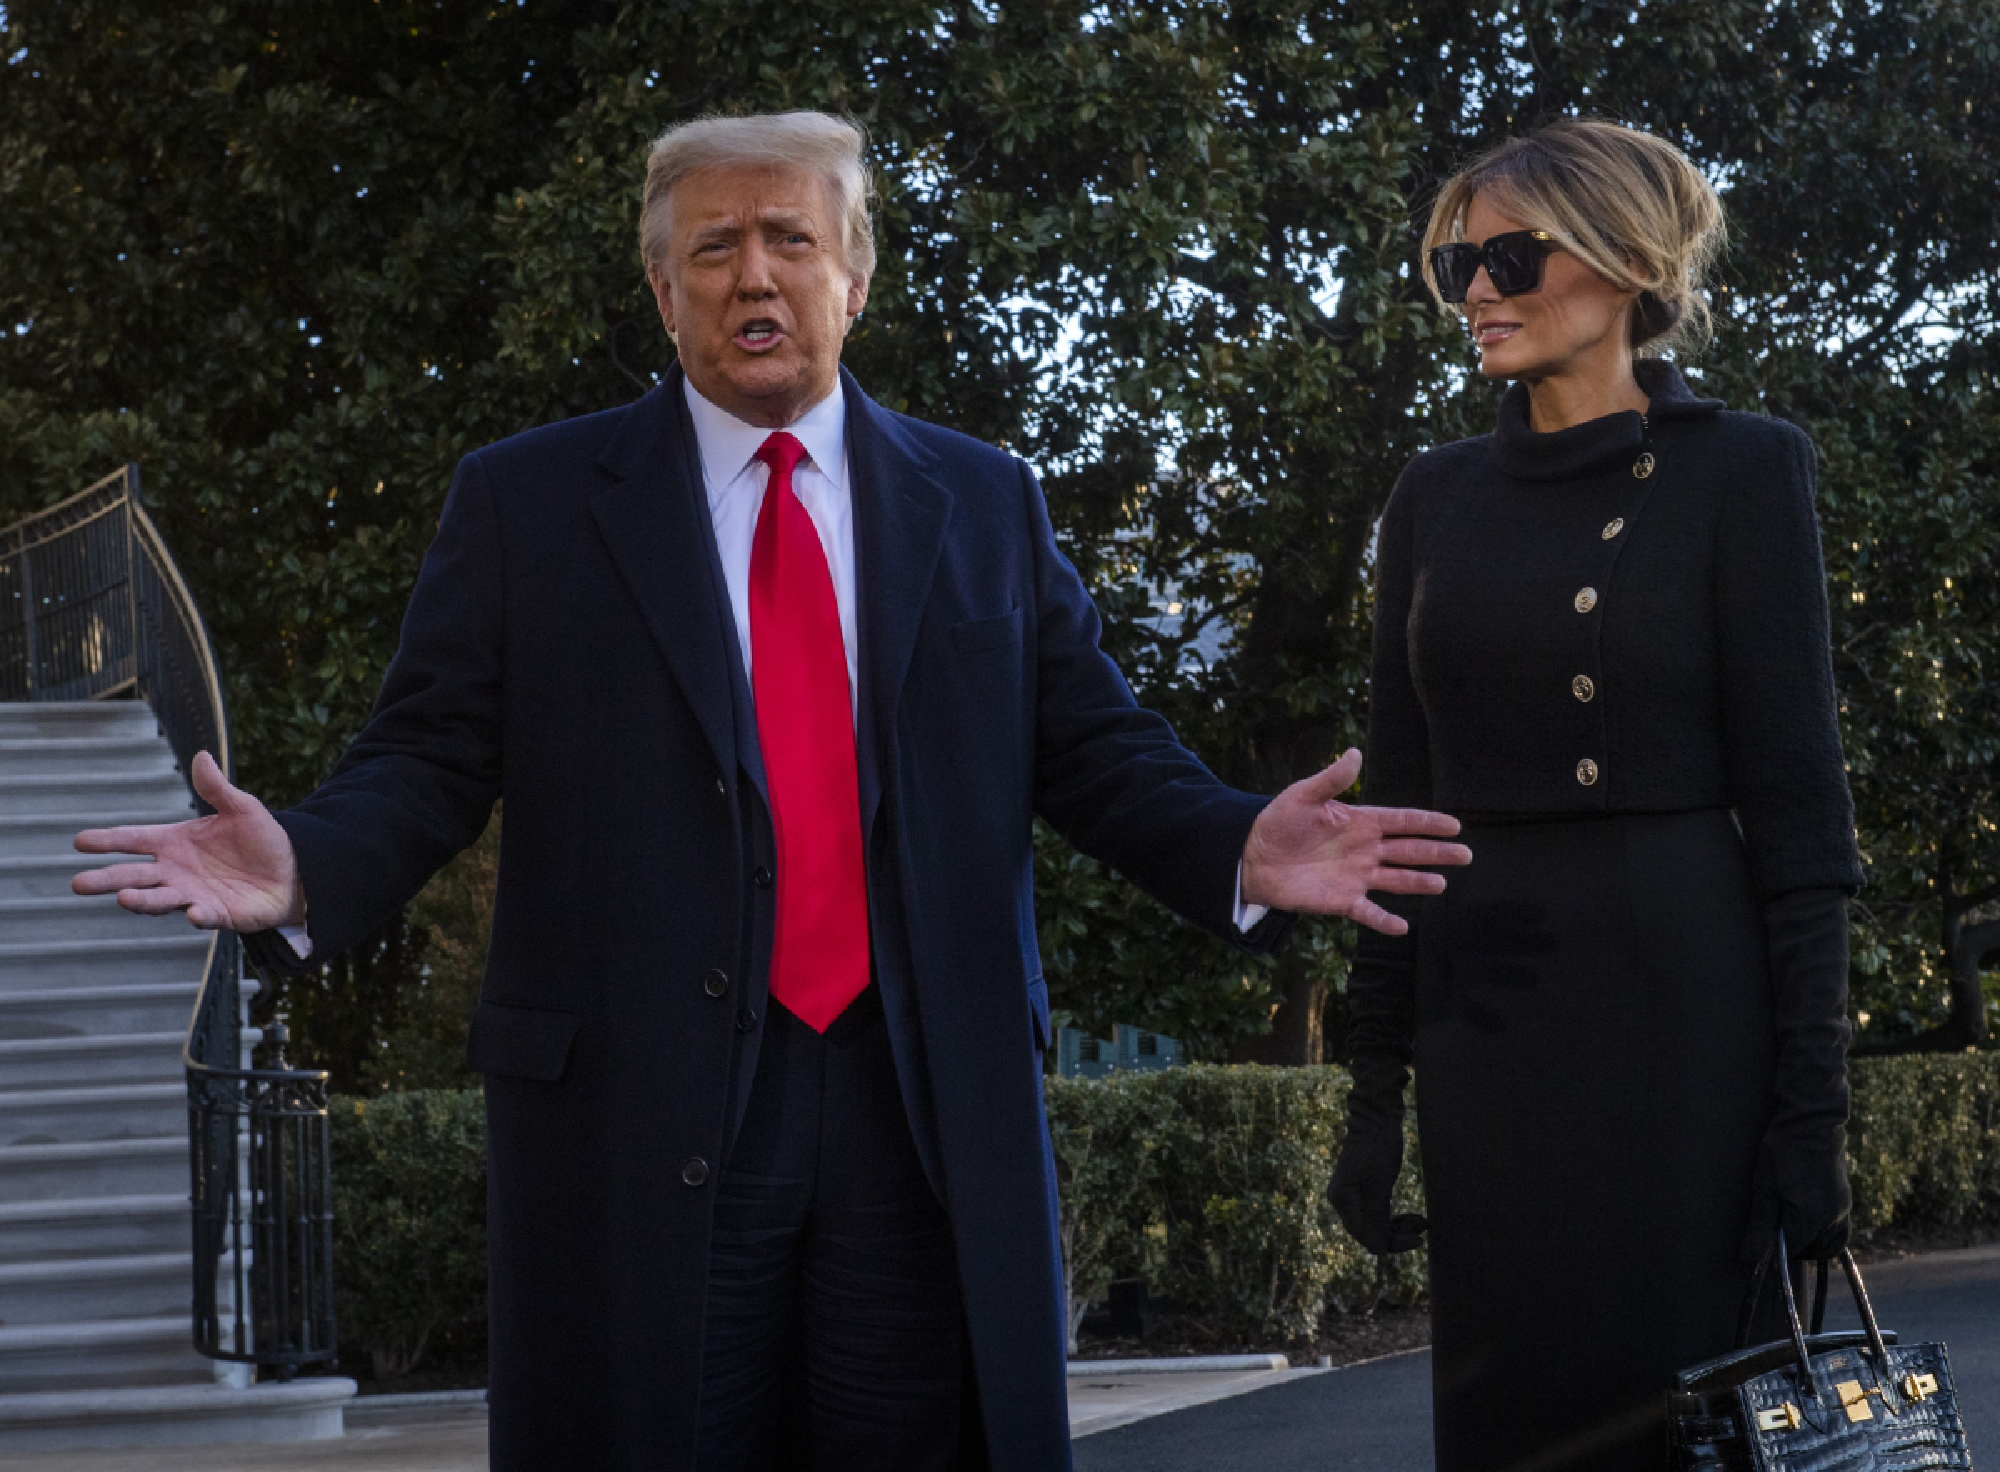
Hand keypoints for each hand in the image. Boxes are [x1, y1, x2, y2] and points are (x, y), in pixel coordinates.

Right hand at [72, 751, 303, 931]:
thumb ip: (217, 788)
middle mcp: (176, 870)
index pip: (133, 840)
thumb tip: (202, 756)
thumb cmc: (260, 839)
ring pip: (158, 899)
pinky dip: (197, 916)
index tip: (79, 841)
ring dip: (141, 900)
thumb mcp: (241, 808)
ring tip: (123, 897)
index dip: (107, 840)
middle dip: (107, 879)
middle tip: (79, 883)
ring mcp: (192, 893)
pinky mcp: (217, 913)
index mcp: (174, 842)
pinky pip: (203, 915)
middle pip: (133, 875)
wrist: (293, 869)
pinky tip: (192, 913)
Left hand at [1240, 749, 1470, 934]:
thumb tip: (1355, 753)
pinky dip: (1385, 921)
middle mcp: (1365, 850)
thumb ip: (1331, 779)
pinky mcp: (1341, 900)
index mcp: (1360, 822)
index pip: (1402, 821)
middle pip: (1409, 851)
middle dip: (1437, 852)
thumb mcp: (1303, 796)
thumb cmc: (1278, 822)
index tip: (1454, 824)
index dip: (1428, 822)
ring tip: (1442, 885)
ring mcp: (1356, 876)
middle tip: (1466, 855)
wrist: (1252, 856)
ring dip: (1419, 882)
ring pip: (1396, 879)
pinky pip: (1368, 912)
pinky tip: (1402, 927)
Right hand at [1329, 1113, 1426, 1254]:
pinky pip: (1380, 1213)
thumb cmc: (1376, 1147)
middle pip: (1371, 1232)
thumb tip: (1378, 1250)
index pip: (1365, 1235)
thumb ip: (1377, 1216)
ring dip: (1400, 1227)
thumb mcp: (1379, 1183)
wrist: (1376, 1118)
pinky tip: (1415, 1216)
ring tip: (1423, 1221)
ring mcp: (1354, 1195)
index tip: (1417, 1239)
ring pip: (1377, 1224)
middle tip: (1423, 1229)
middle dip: (1397, 1234)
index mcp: (1343, 1200)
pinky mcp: (1365, 1189)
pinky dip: (1397, 1217)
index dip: (1391, 1242)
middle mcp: (1344, 1201)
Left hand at [1742, 1126, 1850, 1263]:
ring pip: (1833, 1243)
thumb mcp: (1764, 1187)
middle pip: (1816, 1250)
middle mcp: (1833, 1218)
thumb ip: (1760, 1224)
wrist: (1814, 1122)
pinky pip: (1841, 1228)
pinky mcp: (1846, 1198)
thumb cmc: (1784, 1151)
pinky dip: (1827, 1233)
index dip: (1778, 1250)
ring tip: (1792, 1230)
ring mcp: (1843, 1208)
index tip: (1764, 1242)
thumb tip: (1749, 1258)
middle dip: (1796, 1250)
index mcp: (1811, 1219)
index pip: (1795, 1250)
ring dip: (1814, 1245)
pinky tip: (1809, 1219)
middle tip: (1776, 1235)